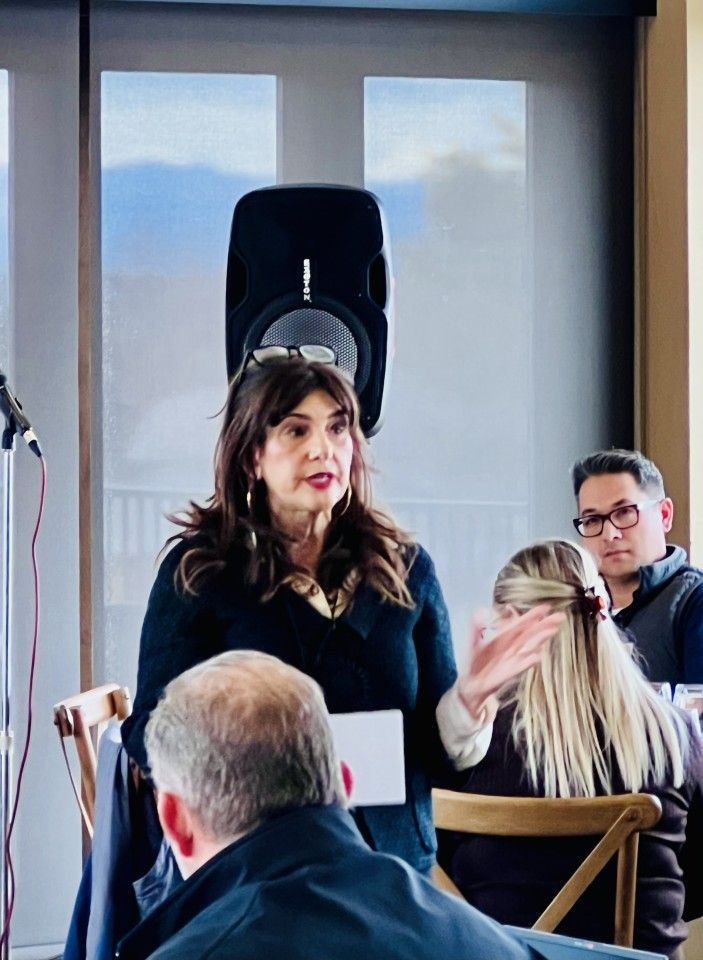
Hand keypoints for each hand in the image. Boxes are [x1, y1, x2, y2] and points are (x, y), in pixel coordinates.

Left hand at [458, 604, 564, 719]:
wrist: (472, 683)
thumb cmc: (474, 661)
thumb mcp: (473, 642)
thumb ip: (475, 627)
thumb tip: (479, 611)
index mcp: (504, 637)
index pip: (521, 623)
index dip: (533, 615)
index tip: (546, 607)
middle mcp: (512, 646)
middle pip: (531, 633)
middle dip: (545, 624)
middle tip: (560, 616)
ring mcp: (514, 658)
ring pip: (530, 646)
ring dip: (541, 639)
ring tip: (552, 630)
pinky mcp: (511, 671)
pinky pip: (521, 665)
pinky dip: (528, 661)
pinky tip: (536, 656)